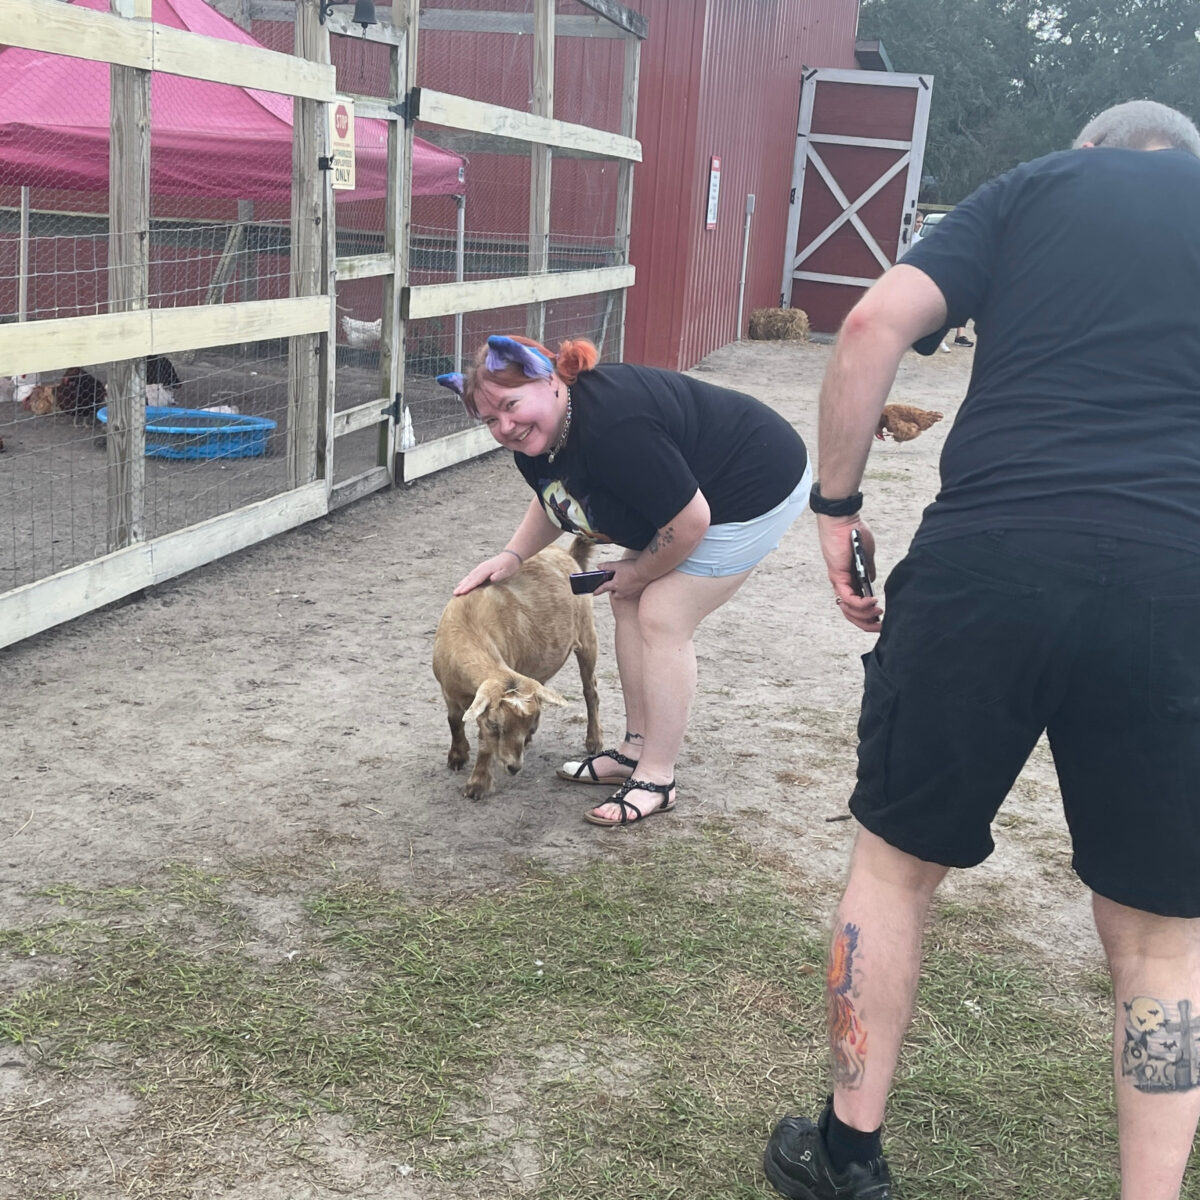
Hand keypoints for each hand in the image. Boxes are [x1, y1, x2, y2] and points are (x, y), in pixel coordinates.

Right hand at [453, 553, 519, 595]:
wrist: (510, 555)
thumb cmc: (510, 565)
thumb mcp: (507, 570)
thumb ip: (499, 575)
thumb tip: (492, 578)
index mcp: (486, 570)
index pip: (475, 580)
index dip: (468, 587)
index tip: (461, 592)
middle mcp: (481, 568)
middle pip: (470, 579)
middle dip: (462, 586)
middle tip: (454, 594)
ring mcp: (481, 568)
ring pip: (469, 577)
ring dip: (462, 584)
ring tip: (456, 591)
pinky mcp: (482, 569)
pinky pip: (472, 576)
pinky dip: (466, 580)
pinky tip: (462, 583)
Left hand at [593, 558, 646, 600]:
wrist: (646, 571)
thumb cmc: (632, 567)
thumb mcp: (617, 565)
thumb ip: (607, 566)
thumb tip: (599, 567)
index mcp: (615, 585)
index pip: (604, 588)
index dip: (598, 590)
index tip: (594, 593)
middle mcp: (622, 591)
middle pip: (615, 595)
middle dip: (613, 591)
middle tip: (615, 585)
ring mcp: (630, 593)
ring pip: (623, 596)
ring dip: (621, 592)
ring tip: (624, 584)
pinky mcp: (638, 593)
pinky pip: (631, 595)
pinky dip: (630, 591)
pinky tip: (633, 585)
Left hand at [816, 514, 882, 631]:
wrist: (844, 520)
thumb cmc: (854, 533)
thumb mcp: (867, 556)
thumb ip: (869, 571)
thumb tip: (872, 583)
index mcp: (849, 580)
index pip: (854, 606)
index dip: (865, 617)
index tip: (880, 621)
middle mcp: (841, 583)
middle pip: (849, 612)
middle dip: (865, 623)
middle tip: (880, 626)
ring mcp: (838, 581)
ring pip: (848, 608)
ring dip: (865, 614)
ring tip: (879, 612)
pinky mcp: (838, 575)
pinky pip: (848, 597)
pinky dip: (861, 603)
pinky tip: (873, 602)